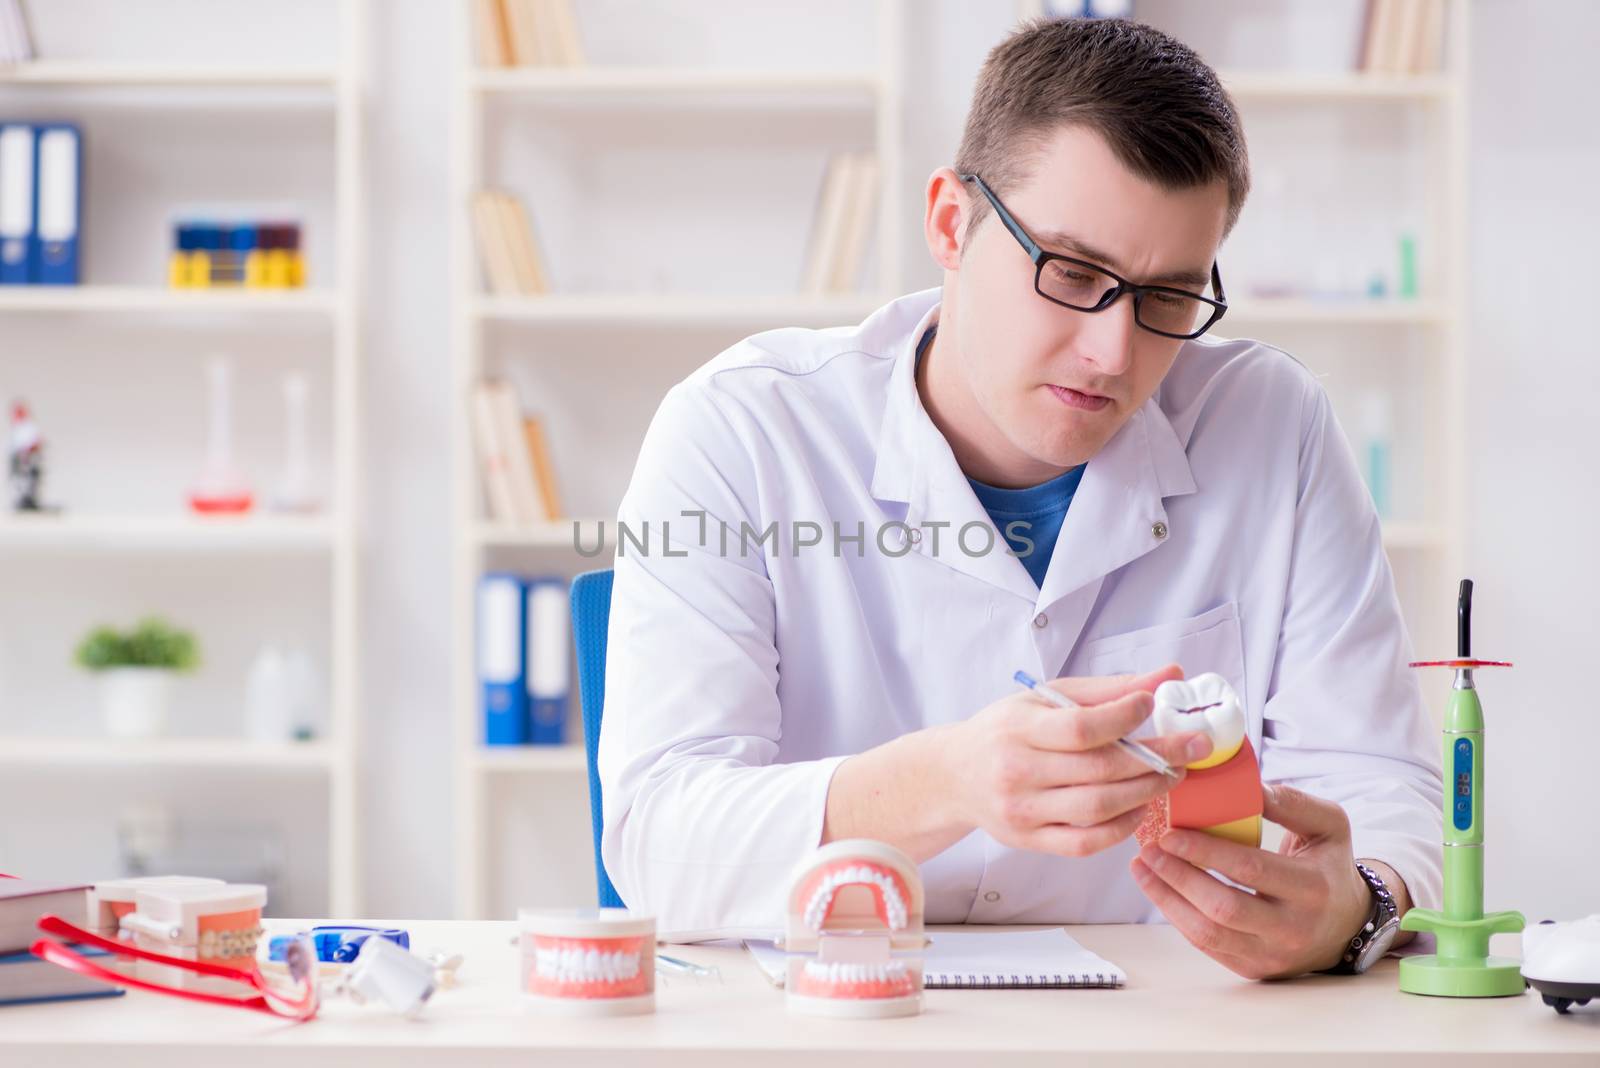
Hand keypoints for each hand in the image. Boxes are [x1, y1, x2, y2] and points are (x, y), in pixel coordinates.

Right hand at [947, 664, 1213, 857]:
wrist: (954, 775)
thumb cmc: (1006, 730)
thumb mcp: (1045, 697)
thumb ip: (1107, 690)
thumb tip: (1169, 674)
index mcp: (1018, 727)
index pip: (1080, 726)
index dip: (1123, 716)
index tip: (1153, 704)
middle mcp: (1016, 771)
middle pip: (1099, 769)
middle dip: (1157, 757)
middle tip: (1192, 746)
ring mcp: (1022, 811)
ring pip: (1097, 809)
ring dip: (1145, 792)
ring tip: (1171, 775)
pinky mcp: (1029, 840)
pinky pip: (1086, 842)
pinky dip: (1122, 827)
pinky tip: (1140, 806)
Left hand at [1129, 784, 1372, 979]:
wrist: (1347, 923)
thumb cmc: (1329, 865)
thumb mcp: (1329, 825)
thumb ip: (1293, 803)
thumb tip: (1249, 787)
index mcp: (1312, 887)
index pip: (1250, 870)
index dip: (1205, 852)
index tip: (1170, 833)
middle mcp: (1293, 927)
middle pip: (1223, 907)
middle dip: (1178, 877)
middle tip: (1148, 849)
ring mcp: (1272, 954)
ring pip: (1208, 933)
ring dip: (1167, 899)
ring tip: (1142, 868)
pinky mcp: (1253, 968)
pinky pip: (1206, 945)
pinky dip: (1177, 916)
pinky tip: (1158, 889)